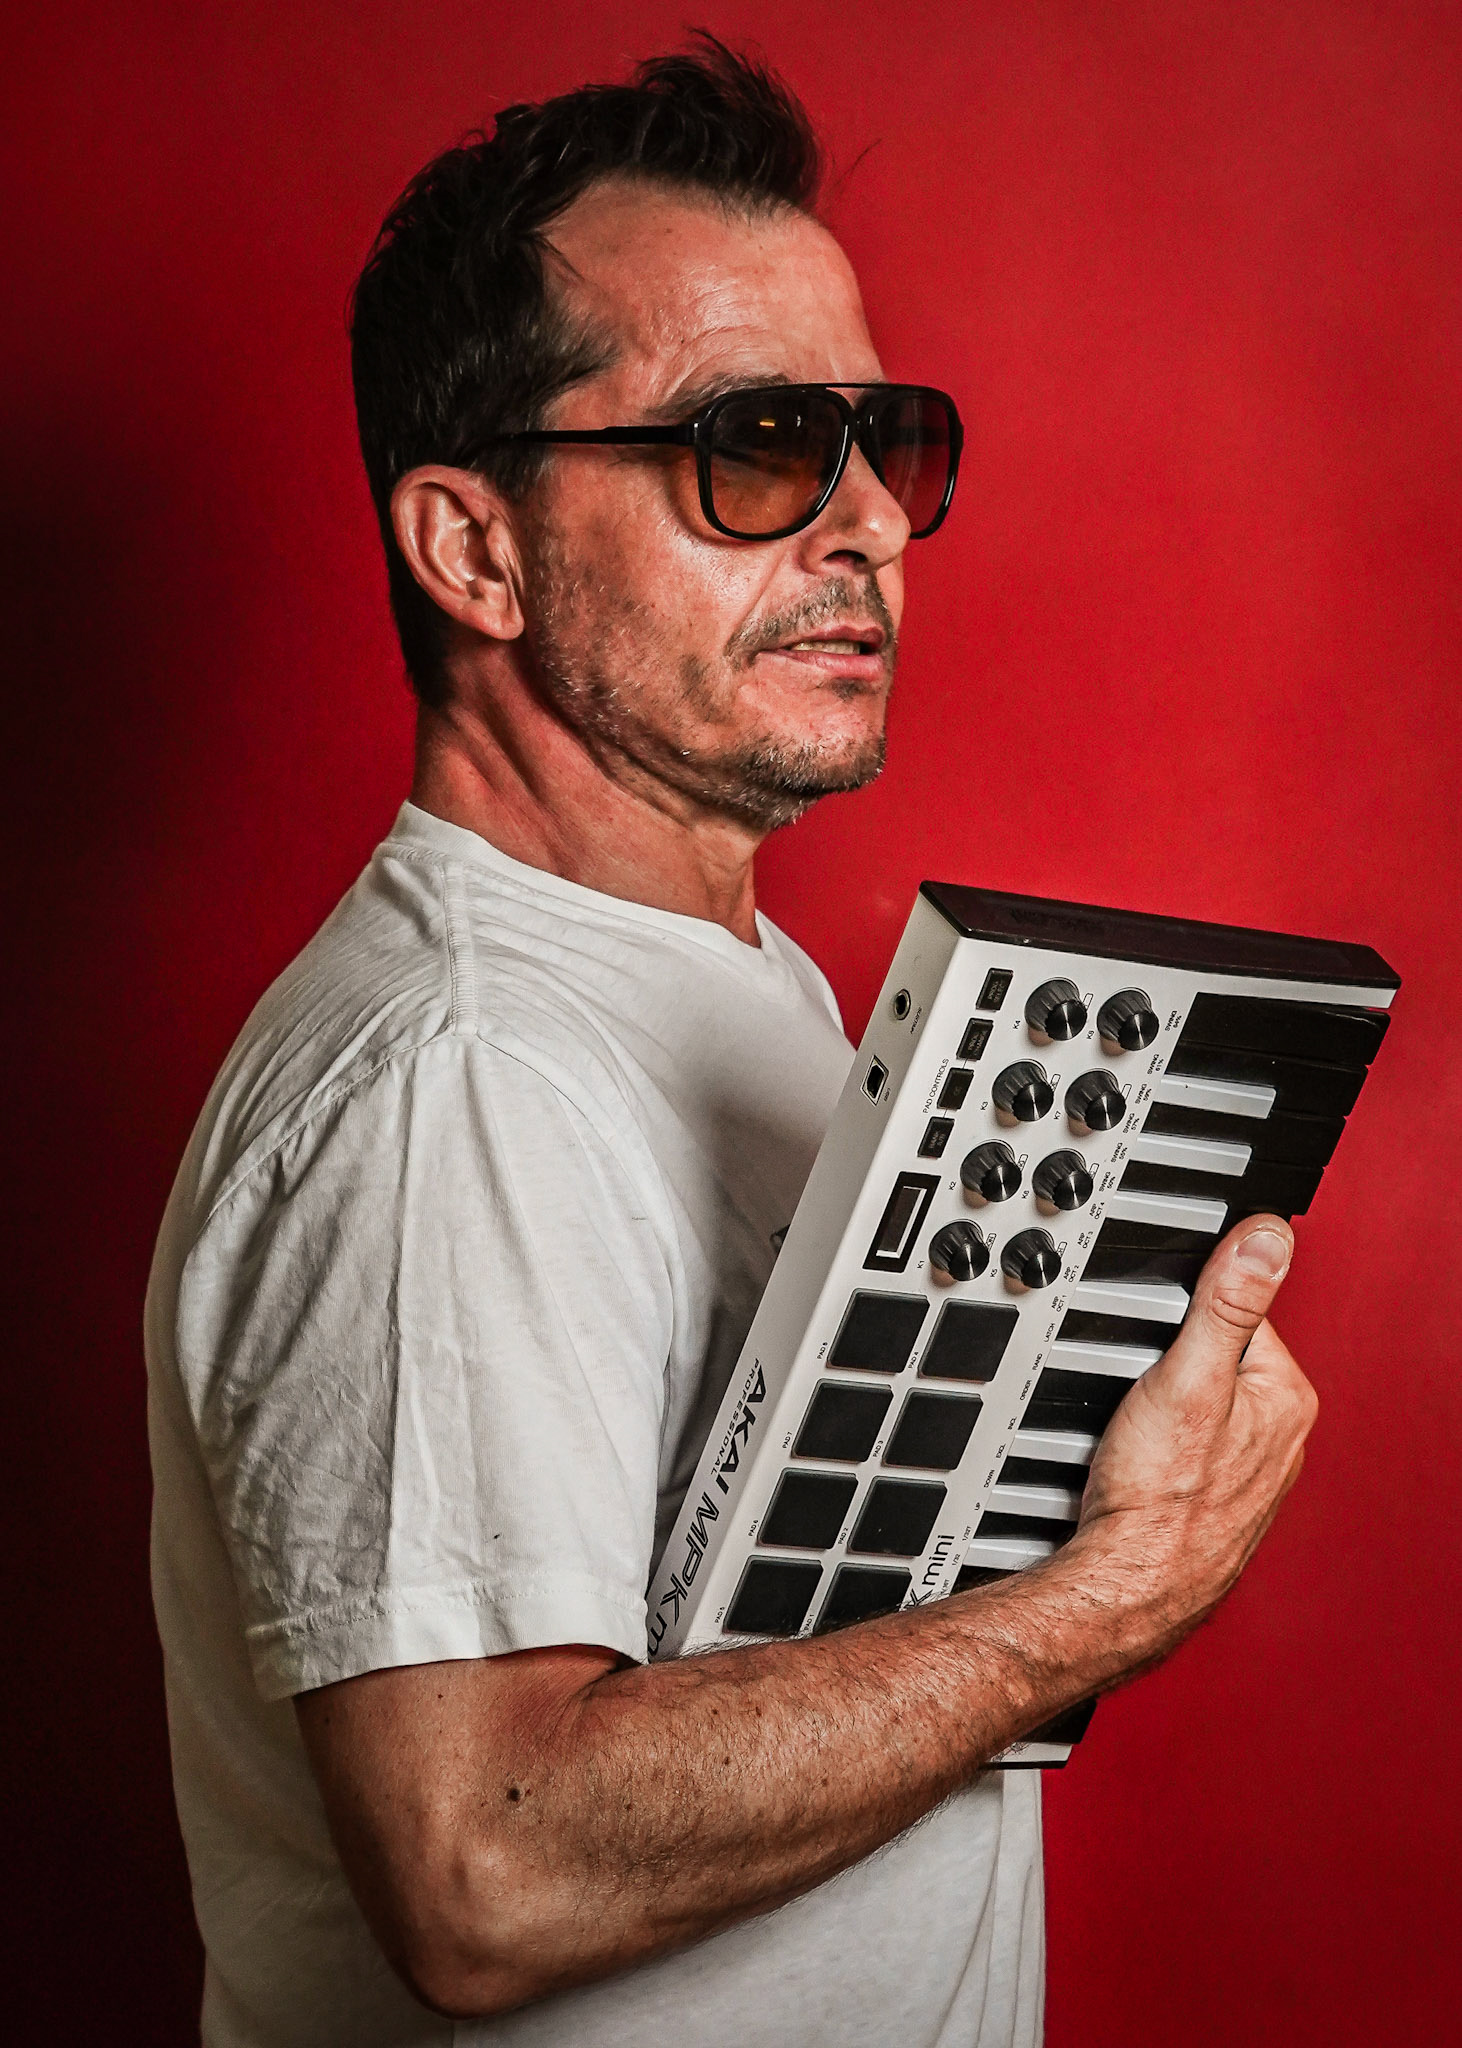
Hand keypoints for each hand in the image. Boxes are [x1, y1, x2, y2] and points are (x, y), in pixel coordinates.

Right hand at [1069, 1215, 1317, 1667]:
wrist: (1126, 1584)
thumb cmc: (1160, 1497)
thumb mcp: (1190, 1374)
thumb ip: (1228, 1299)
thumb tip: (1268, 1235)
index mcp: (1286, 1397)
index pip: (1237, 1313)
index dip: (1183, 1311)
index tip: (1152, 1328)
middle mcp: (1277, 1437)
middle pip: (1211, 1359)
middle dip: (1165, 1363)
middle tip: (1133, 1384)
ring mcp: (1244, 1472)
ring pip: (1190, 1406)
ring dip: (1152, 1407)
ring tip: (1126, 1427)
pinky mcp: (1208, 1498)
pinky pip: (1177, 1448)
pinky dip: (1150, 1446)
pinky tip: (1129, 1460)